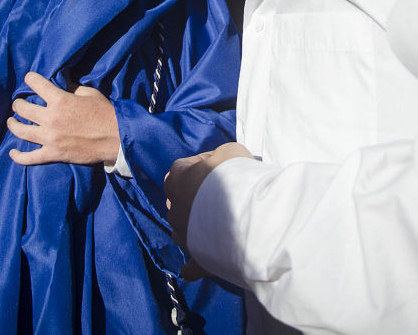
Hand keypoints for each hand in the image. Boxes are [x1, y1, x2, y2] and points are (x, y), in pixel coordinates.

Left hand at [7, 71, 119, 165]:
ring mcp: (50, 138)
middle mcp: (50, 118)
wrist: (116, 139)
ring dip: (13, 124)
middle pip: (23, 108)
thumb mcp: (89, 94)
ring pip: (21, 131)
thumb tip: (64, 82)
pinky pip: (30, 158)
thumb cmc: (105, 113)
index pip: (36, 84)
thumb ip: (72, 87)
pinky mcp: (53, 154)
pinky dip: (18, 156)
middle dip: (18, 104)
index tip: (29, 79)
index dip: (30, 79)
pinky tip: (12, 152)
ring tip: (12, 121)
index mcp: (60, 100)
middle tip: (19, 104)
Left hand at [164, 142, 251, 278]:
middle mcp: (174, 207)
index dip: (200, 168)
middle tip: (219, 198)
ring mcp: (184, 234)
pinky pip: (191, 265)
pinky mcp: (197, 257)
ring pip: (181, 231)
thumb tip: (218, 164)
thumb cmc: (234, 175)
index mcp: (177, 179)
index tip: (218, 170)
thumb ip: (219, 156)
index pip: (181, 169)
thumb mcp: (230, 151)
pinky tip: (194, 268)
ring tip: (214, 226)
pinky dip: (193, 266)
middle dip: (193, 199)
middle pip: (179, 201)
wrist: (243, 210)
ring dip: (192, 228)